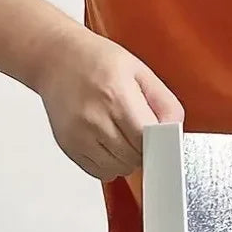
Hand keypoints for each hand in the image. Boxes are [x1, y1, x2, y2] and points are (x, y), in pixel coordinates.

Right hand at [34, 26, 182, 179]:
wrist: (55, 58)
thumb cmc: (96, 61)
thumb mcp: (139, 71)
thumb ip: (164, 102)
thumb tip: (175, 129)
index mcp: (116, 96)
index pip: (147, 139)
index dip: (157, 141)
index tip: (158, 136)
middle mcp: (95, 118)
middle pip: (134, 157)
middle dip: (142, 148)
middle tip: (137, 130)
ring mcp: (79, 135)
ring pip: (118, 169)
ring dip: (126, 159)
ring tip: (120, 134)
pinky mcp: (68, 146)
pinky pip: (99, 172)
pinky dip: (108, 164)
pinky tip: (107, 143)